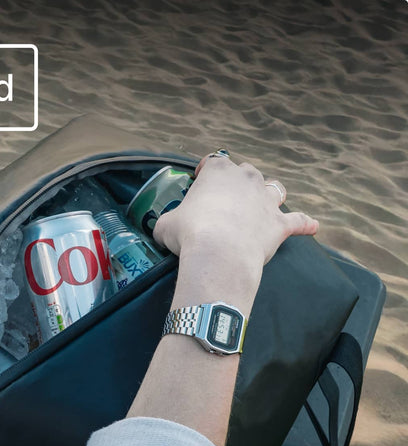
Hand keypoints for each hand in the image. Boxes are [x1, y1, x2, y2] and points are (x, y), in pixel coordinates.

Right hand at [153, 154, 318, 277]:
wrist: (218, 253)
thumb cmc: (189, 233)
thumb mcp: (165, 225)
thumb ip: (168, 221)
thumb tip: (163, 229)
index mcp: (217, 172)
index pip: (213, 161)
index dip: (205, 171)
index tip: (198, 183)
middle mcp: (246, 178)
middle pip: (245, 172)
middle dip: (238, 182)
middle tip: (225, 201)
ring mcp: (266, 199)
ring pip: (275, 188)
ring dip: (271, 194)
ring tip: (265, 204)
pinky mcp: (280, 223)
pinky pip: (298, 221)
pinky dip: (304, 224)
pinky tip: (313, 227)